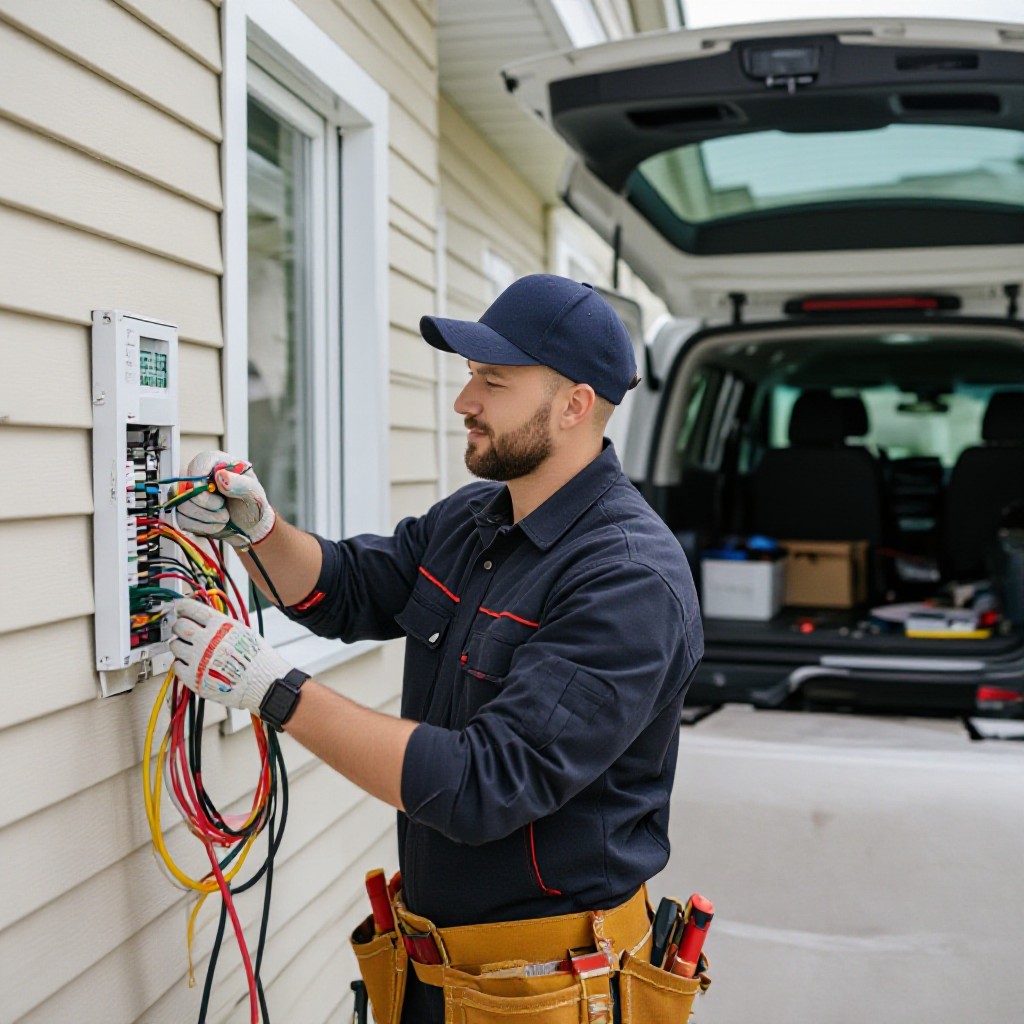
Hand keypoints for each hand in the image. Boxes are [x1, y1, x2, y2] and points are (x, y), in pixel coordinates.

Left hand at [170, 599, 291, 713]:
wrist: (263, 683)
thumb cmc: (258, 659)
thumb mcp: (242, 631)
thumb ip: (220, 624)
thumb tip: (203, 619)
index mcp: (219, 625)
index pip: (190, 608)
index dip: (182, 607)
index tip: (179, 608)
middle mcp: (206, 640)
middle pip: (180, 626)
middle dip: (180, 626)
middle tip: (184, 630)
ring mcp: (198, 659)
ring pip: (175, 645)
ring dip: (180, 645)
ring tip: (191, 649)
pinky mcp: (194, 678)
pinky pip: (176, 666)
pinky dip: (181, 663)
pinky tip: (193, 663)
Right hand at [174, 450, 275, 548]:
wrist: (249, 526)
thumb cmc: (252, 505)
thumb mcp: (253, 493)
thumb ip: (240, 483)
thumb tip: (221, 475)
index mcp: (218, 463)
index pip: (199, 462)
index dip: (200, 476)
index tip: (211, 489)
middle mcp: (200, 476)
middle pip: (186, 486)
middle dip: (206, 503)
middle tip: (223, 507)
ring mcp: (189, 494)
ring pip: (183, 505)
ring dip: (206, 516)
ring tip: (224, 517)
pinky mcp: (185, 511)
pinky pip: (182, 520)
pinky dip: (201, 526)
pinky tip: (215, 524)